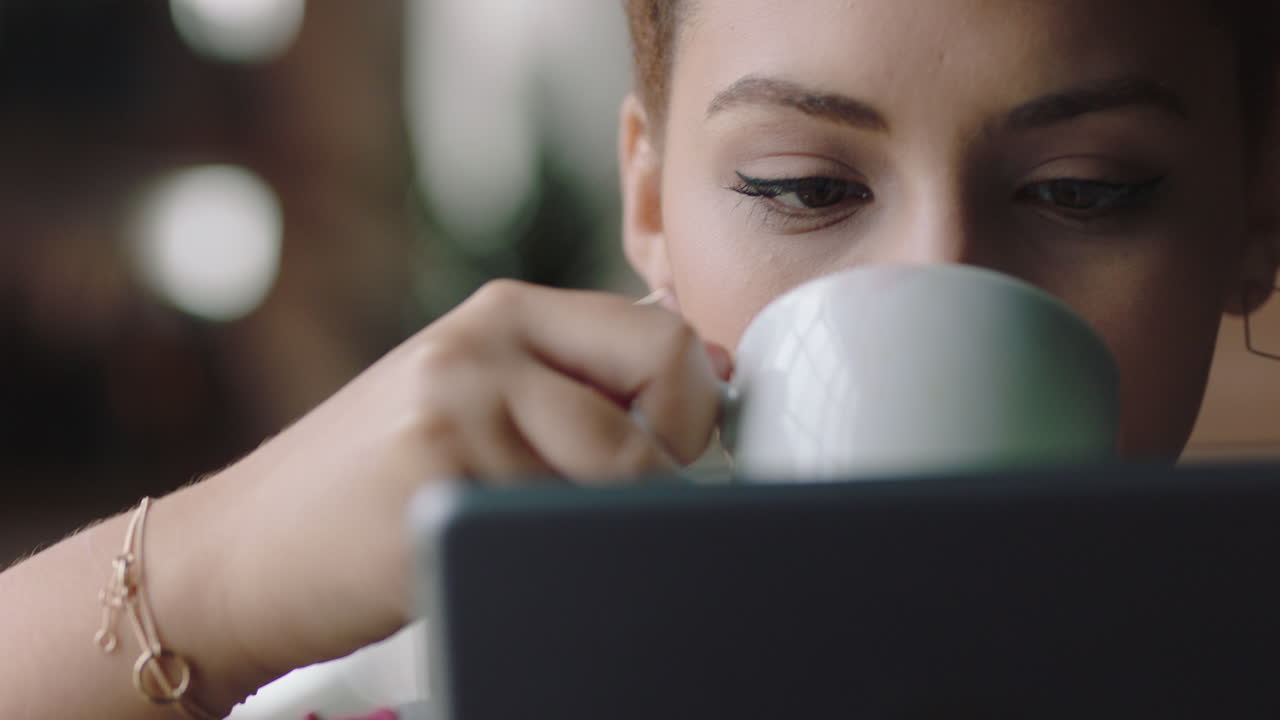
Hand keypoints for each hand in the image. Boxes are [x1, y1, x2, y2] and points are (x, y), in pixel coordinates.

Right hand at [204, 280, 729, 676]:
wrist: (240, 552)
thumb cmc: (370, 482)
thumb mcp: (472, 392)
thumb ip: (575, 375)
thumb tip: (706, 365)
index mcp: (503, 313)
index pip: (665, 330)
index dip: (691, 402)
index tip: (666, 449)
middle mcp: (483, 344)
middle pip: (667, 377)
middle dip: (670, 455)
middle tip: (613, 498)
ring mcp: (459, 409)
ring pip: (627, 470)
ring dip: (609, 518)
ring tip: (532, 530)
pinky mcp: (439, 485)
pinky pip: (564, 527)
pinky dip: (559, 556)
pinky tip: (497, 554)